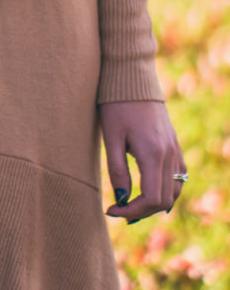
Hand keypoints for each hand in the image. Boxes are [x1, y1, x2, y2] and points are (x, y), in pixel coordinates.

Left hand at [99, 100, 186, 223]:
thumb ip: (117, 170)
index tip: (112, 210)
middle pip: (164, 199)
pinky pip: (179, 176)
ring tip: (132, 203)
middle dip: (142, 210)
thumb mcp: (111, 137)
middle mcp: (169, 154)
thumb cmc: (115, 105)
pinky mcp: (174, 143)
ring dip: (156, 203)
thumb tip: (122, 198)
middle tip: (119, 210)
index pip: (151, 198)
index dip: (132, 211)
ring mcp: (175, 148)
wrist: (131, 78)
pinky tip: (149, 189)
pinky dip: (167, 189)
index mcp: (153, 153)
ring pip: (175, 190)